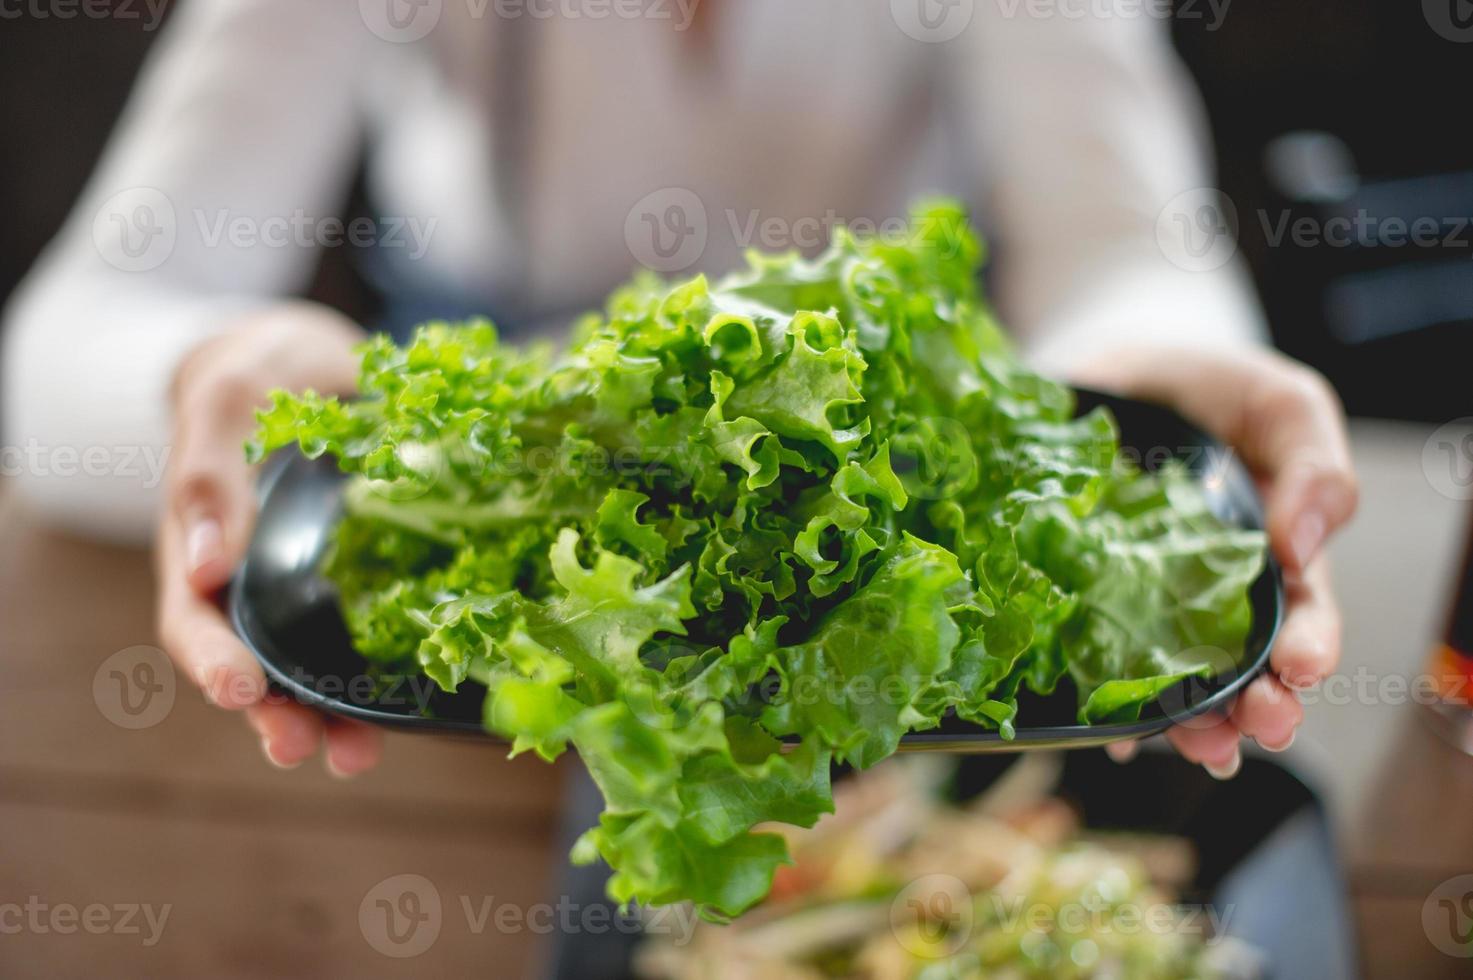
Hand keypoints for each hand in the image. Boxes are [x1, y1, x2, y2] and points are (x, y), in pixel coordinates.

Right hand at [155, 304, 383, 775]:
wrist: (312, 359)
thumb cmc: (259, 370)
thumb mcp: (232, 398)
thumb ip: (211, 473)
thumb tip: (205, 569)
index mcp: (206, 544)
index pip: (194, 620)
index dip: (213, 660)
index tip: (242, 690)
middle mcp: (254, 579)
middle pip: (250, 665)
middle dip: (272, 714)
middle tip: (301, 747)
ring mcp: (309, 585)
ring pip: (310, 667)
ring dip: (329, 715)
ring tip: (356, 756)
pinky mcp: (366, 580)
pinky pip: (371, 636)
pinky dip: (388, 675)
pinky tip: (415, 707)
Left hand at [1070, 345, 1357, 777]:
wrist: (1111, 365)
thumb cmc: (1209, 390)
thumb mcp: (1278, 404)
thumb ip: (1312, 462)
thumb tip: (1306, 539)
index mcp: (1270, 559)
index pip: (1301, 616)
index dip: (1309, 646)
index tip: (1303, 667)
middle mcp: (1208, 596)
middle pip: (1241, 667)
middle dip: (1257, 705)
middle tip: (1262, 725)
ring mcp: (1140, 604)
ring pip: (1170, 680)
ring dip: (1191, 723)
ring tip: (1201, 746)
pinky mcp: (1076, 599)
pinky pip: (1088, 661)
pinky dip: (1104, 703)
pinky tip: (1111, 732)